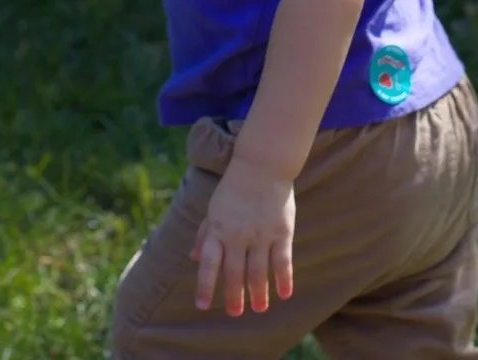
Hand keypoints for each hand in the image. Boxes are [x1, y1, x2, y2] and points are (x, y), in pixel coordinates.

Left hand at [191, 156, 294, 315]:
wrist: (262, 164)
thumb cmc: (235, 187)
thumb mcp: (215, 208)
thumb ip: (205, 233)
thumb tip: (192, 257)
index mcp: (218, 230)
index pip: (208, 263)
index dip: (205, 285)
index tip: (202, 306)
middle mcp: (237, 235)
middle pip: (234, 273)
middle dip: (234, 296)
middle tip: (235, 313)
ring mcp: (260, 234)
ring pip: (258, 272)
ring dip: (258, 293)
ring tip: (259, 308)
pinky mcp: (281, 231)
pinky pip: (282, 261)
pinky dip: (284, 279)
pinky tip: (285, 294)